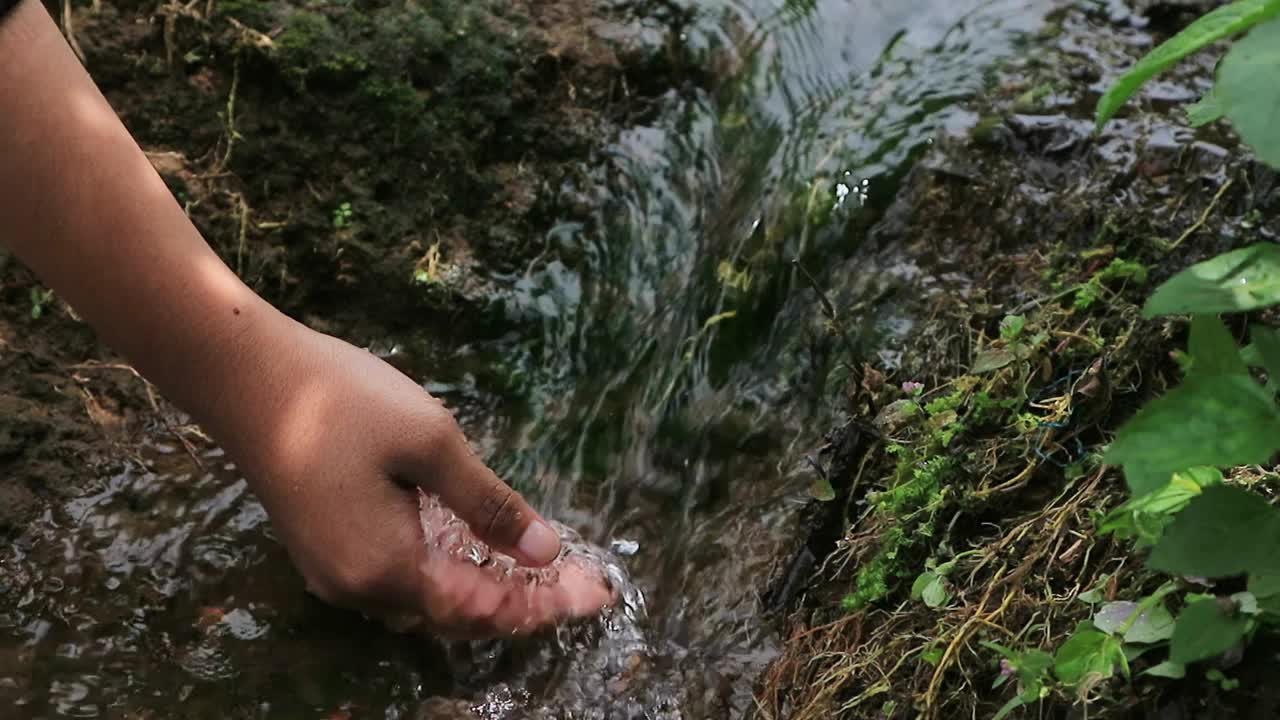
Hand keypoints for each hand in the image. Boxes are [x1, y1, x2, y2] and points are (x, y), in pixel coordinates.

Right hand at [210, 314, 612, 636]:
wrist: (244, 375)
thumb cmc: (341, 401)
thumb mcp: (431, 443)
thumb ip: (488, 504)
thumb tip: (545, 551)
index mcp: (387, 568)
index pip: (485, 608)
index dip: (546, 605)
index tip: (600, 595)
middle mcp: (358, 588)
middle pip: (459, 614)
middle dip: (526, 603)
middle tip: (585, 587)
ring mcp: (336, 572)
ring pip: (431, 599)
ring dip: (490, 591)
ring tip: (547, 577)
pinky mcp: (326, 548)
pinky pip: (403, 578)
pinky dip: (451, 573)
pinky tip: (480, 553)